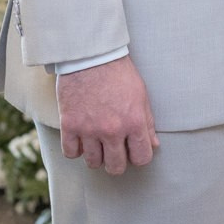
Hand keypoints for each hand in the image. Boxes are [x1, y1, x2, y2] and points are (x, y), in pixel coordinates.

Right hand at [57, 55, 158, 172]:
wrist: (91, 55)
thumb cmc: (118, 72)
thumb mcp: (140, 95)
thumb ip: (147, 123)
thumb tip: (154, 144)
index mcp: (134, 122)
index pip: (142, 159)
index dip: (138, 157)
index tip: (133, 151)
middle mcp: (112, 130)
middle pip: (115, 167)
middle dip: (117, 162)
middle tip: (114, 151)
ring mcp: (89, 129)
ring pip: (93, 163)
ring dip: (96, 157)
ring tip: (97, 144)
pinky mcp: (69, 125)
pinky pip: (71, 153)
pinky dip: (76, 150)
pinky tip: (81, 140)